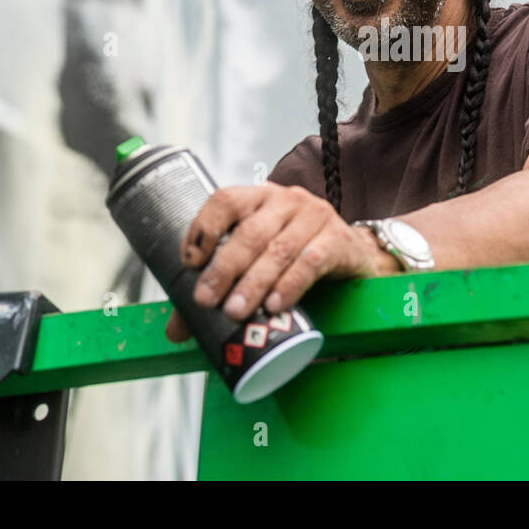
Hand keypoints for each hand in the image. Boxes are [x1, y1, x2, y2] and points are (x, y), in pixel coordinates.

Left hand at [164, 184, 400, 342]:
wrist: (353, 256)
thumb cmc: (296, 256)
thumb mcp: (257, 263)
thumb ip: (218, 288)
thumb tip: (175, 329)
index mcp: (259, 199)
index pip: (226, 200)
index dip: (205, 227)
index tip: (190, 261)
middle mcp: (286, 200)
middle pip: (250, 232)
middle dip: (224, 268)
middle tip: (207, 300)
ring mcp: (315, 216)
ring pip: (279, 249)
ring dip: (254, 282)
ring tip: (236, 311)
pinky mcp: (338, 240)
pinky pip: (311, 262)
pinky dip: (290, 285)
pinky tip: (275, 305)